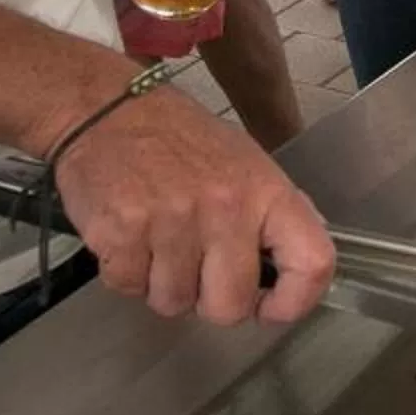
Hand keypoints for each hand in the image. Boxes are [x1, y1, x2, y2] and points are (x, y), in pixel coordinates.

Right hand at [47, 89, 334, 324]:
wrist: (104, 108)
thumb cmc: (176, 137)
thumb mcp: (243, 160)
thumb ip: (273, 212)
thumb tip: (305, 260)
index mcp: (264, 190)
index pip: (311, 263)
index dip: (294, 302)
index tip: (271, 306)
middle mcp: (224, 207)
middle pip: (230, 306)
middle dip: (208, 300)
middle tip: (194, 267)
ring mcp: (172, 221)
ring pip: (174, 303)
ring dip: (161, 283)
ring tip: (156, 238)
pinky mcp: (122, 232)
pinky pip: (129, 288)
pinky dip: (125, 272)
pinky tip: (128, 234)